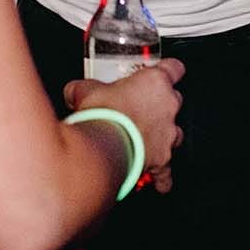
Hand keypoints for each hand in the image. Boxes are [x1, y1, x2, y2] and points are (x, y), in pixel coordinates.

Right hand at [63, 58, 186, 193]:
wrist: (105, 147)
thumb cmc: (102, 114)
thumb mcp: (85, 90)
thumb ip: (84, 88)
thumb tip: (74, 91)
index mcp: (155, 82)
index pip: (173, 68)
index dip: (169, 69)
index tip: (165, 71)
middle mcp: (167, 107)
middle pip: (174, 100)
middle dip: (160, 104)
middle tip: (140, 106)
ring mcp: (168, 134)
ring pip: (175, 133)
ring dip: (162, 134)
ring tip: (144, 138)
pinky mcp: (162, 160)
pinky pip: (166, 170)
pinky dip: (162, 175)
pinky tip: (157, 181)